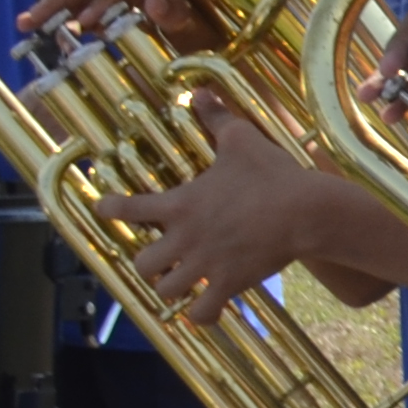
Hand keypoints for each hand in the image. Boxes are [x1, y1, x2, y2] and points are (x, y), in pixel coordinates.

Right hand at [22, 0, 210, 54]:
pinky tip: (46, 40)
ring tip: (25, 26)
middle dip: (55, 1)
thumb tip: (153, 1)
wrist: (211, 36)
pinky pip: (83, 19)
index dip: (96, 1)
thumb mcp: (197, 20)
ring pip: (77, 1)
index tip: (84, 24)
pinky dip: (65, 28)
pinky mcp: (109, 16)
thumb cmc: (207, 23)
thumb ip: (178, 12)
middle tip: (29, 20)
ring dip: (52, 13)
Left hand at [109, 104, 373, 313]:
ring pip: (166, 291)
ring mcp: (204, 264)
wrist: (304, 210)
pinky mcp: (228, 284)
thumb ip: (217, 118)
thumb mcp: (241, 140)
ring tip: (179, 285)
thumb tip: (201, 92)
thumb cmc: (270, 174)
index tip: (103, 208)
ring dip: (169, 289)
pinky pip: (203, 313)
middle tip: (159, 259)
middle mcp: (184, 238)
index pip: (129, 208)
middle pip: (142, 264)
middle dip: (147, 263)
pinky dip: (201, 315)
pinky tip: (204, 312)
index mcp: (180, 204)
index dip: (110, 209)